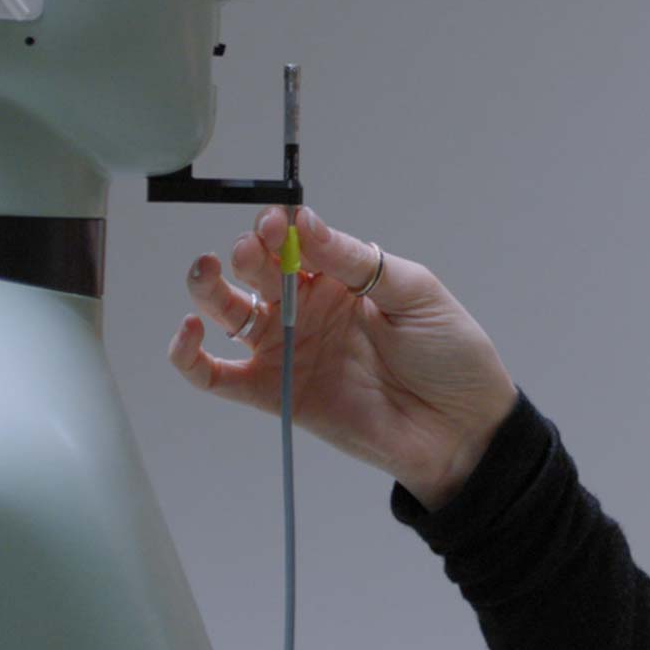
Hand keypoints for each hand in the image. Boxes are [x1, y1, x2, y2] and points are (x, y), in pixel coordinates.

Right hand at [168, 206, 518, 510]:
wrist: (461, 427)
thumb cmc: (449, 354)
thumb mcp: (413, 292)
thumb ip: (356, 261)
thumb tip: (305, 222)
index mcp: (341, 277)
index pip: (295, 241)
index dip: (279, 228)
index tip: (277, 221)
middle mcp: (307, 308)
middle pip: (256, 271)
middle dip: (248, 251)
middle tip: (255, 247)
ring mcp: (288, 350)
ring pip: (227, 312)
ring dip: (208, 287)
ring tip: (208, 268)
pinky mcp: (275, 394)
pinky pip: (217, 377)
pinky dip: (189, 357)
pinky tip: (188, 332)